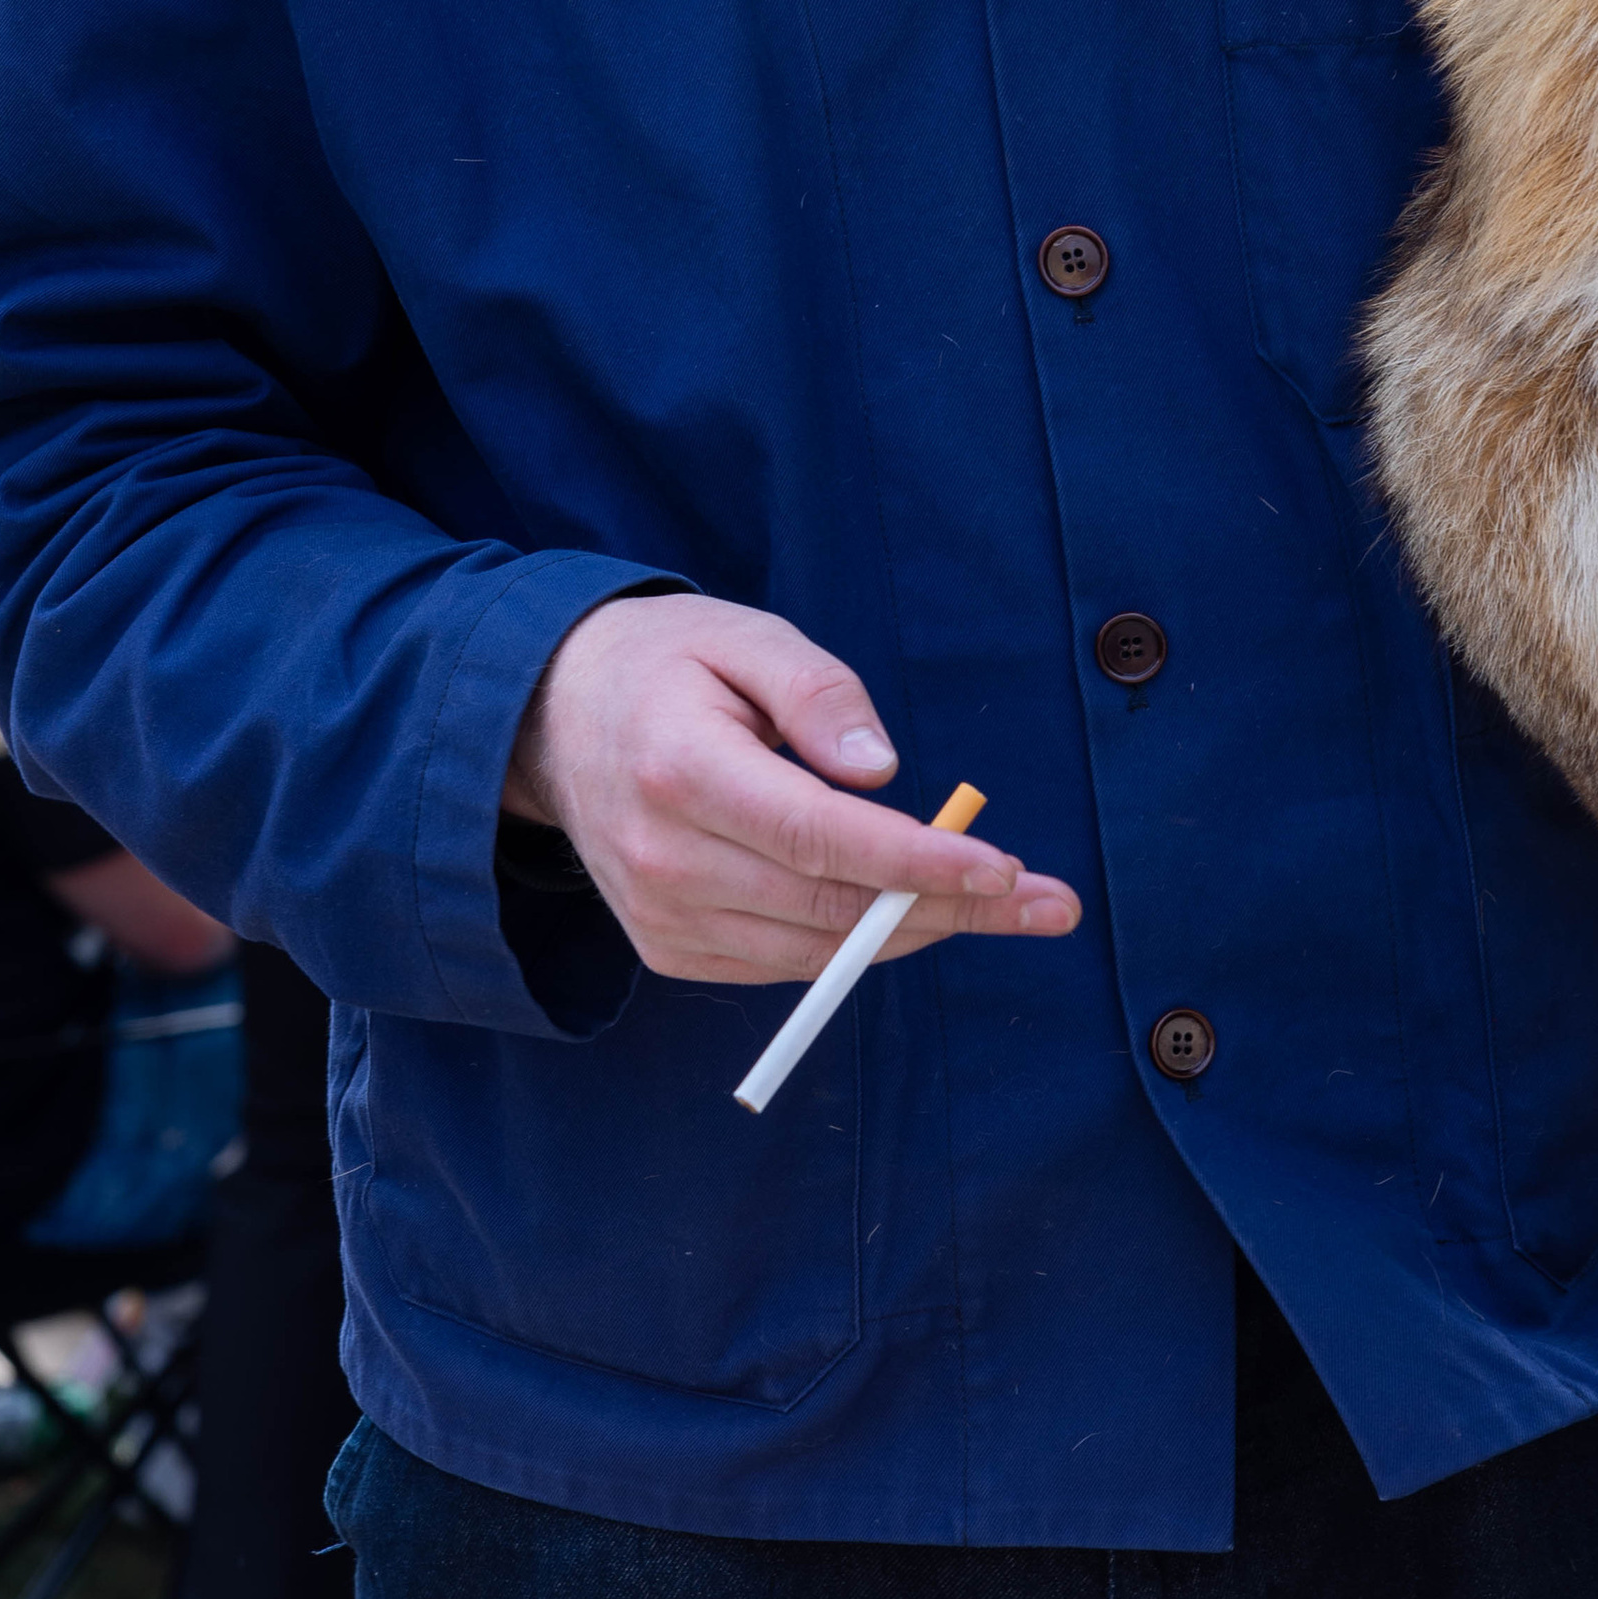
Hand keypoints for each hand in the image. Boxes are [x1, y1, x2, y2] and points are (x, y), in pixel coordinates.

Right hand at [503, 594, 1082, 983]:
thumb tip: (886, 772)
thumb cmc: (665, 664)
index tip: (1007, 869)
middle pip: (833, 906)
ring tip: (1003, 904)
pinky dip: (853, 941)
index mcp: (683, 772)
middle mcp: (667, 859)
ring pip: (818, 949)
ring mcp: (661, 917)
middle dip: (953, 907)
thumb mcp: (743, 635)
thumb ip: (817, 692)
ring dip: (917, 930)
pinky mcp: (667, 949)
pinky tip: (905, 906)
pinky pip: (784, 963)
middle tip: (1050, 903)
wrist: (548, 720)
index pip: (822, 838)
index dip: (921, 862)